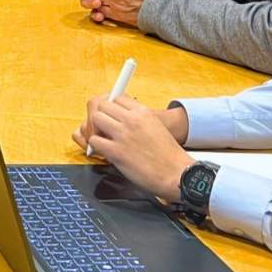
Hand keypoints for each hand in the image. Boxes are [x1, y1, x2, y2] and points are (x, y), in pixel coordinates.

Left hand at [71, 95, 193, 199]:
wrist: (177, 174)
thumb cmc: (169, 155)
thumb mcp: (156, 127)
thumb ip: (138, 120)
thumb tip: (120, 120)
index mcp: (143, 112)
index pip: (117, 97)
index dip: (111, 108)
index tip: (111, 117)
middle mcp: (132, 120)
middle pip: (102, 105)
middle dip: (100, 117)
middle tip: (103, 129)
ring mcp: (123, 135)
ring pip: (95, 119)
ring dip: (95, 130)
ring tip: (102, 140)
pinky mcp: (117, 152)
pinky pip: (94, 141)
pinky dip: (94, 147)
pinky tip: (102, 152)